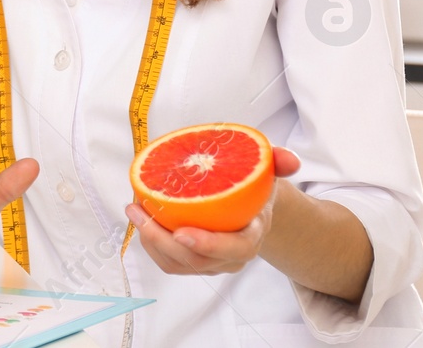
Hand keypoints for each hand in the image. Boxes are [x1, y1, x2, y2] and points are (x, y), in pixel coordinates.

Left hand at [124, 146, 301, 276]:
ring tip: (134, 210)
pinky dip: (151, 244)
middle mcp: (231, 256)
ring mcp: (211, 262)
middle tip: (139, 211)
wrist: (250, 207)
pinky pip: (169, 262)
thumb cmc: (253, 189)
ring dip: (150, 242)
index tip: (182, 232)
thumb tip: (288, 158)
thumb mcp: (267, 172)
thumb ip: (278, 162)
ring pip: (178, 264)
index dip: (209, 244)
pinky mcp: (193, 261)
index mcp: (252, 236)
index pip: (235, 249)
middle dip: (162, 240)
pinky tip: (140, 218)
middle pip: (197, 260)